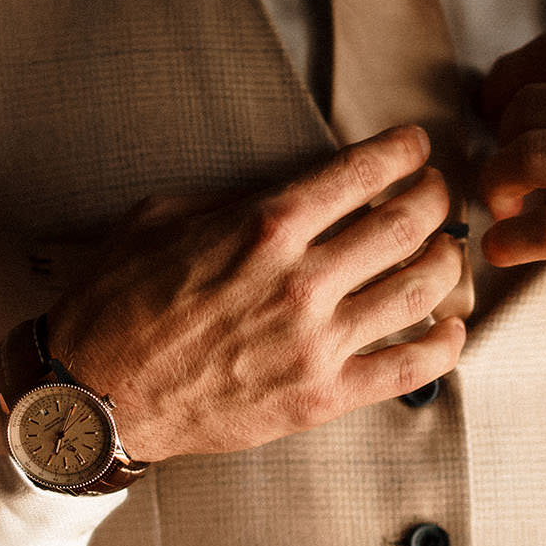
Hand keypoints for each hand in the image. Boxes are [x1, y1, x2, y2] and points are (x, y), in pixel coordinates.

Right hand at [45, 126, 467, 462]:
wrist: (95, 396)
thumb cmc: (116, 307)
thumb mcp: (158, 221)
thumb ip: (228, 201)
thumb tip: (281, 193)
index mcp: (264, 227)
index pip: (365, 171)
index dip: (407, 151)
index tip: (417, 148)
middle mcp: (301, 280)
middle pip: (408, 223)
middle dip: (437, 197)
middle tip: (438, 193)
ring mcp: (316, 343)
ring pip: (423, 288)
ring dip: (447, 261)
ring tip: (445, 253)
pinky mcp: (321, 397)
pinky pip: (411, 368)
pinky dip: (446, 344)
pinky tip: (451, 327)